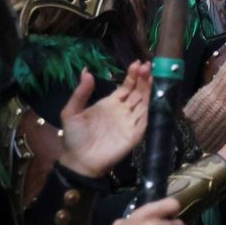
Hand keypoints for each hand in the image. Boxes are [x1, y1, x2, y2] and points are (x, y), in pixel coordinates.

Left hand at [57, 62, 149, 178]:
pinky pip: (146, 119)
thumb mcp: (71, 112)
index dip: (133, 76)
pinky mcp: (136, 134)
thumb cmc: (74, 137)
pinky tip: (153, 97)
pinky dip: (151, 108)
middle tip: (148, 66)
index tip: (138, 64)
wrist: (79, 160)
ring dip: (149, 89)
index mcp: (110, 103)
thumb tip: (87, 72)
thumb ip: (80, 93)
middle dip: (144, 79)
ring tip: (152, 75)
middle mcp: (124, 111)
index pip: (127, 87)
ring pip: (144, 102)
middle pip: (138, 92)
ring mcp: (131, 122)